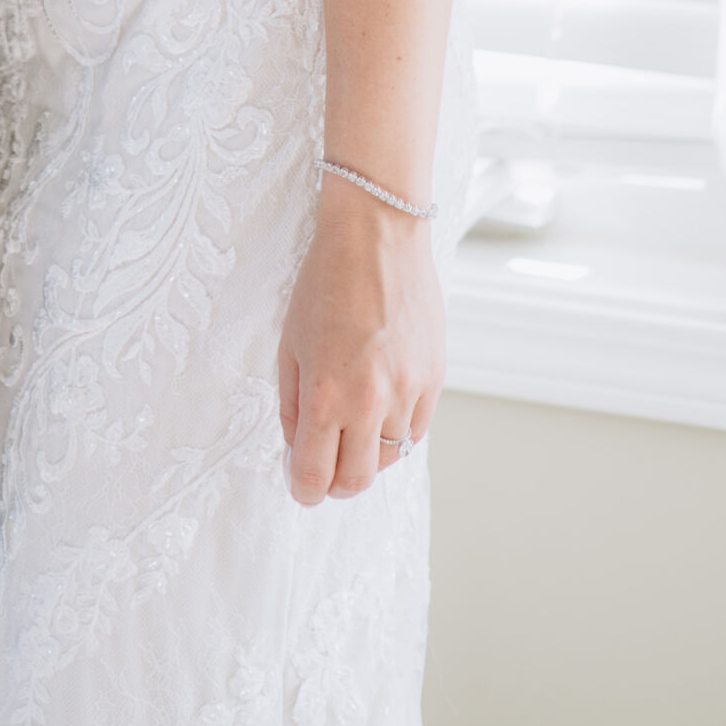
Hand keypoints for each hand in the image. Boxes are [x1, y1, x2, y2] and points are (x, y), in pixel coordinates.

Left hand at [277, 176, 443, 505]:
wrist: (377, 237)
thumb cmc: (325, 283)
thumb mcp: (290, 345)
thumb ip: (293, 407)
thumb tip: (298, 452)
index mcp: (327, 394)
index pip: (315, 476)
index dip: (302, 489)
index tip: (298, 483)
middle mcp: (371, 401)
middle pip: (356, 482)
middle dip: (334, 484)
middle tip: (323, 467)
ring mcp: (408, 392)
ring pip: (390, 458)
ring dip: (367, 453)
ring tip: (351, 422)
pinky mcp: (434, 380)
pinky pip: (416, 431)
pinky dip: (395, 432)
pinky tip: (378, 406)